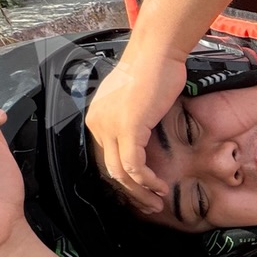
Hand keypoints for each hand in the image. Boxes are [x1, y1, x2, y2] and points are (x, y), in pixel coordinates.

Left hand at [85, 44, 188, 212]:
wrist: (157, 52)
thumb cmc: (152, 68)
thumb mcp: (137, 99)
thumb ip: (134, 118)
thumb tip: (145, 135)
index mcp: (97, 118)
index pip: (106, 158)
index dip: (124, 179)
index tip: (142, 190)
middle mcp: (98, 124)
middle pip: (110, 170)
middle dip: (131, 193)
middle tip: (149, 205)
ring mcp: (110, 127)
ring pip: (120, 173)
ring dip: (140, 192)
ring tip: (157, 202)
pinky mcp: (128, 129)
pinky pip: (134, 166)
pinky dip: (147, 181)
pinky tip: (159, 186)